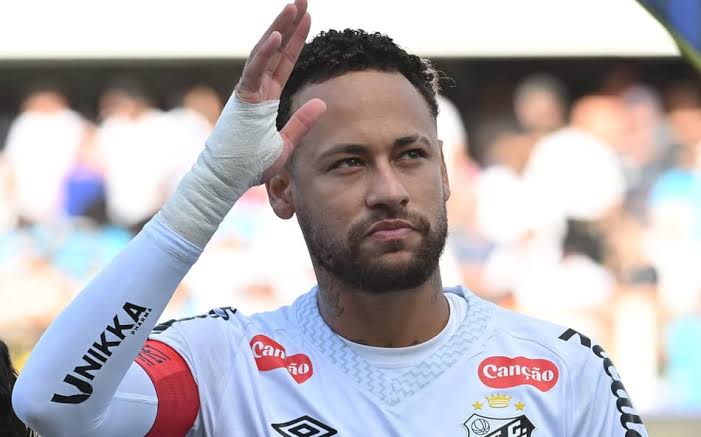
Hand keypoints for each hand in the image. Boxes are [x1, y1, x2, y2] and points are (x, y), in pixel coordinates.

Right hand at [237, 0, 326, 181]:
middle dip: (289, 24)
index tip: (308, 18)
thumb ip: (302, 122)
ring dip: (279, 29)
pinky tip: (278, 34)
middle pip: (276, 50)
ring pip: (264, 53)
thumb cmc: (250, 165)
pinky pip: (254, 71)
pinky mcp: (241, 99)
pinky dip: (265, 53)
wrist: (227, 180)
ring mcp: (247, 93)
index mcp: (266, 99)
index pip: (285, 63)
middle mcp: (256, 90)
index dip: (297, 41)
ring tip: (294, 6)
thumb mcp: (285, 144)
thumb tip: (322, 103)